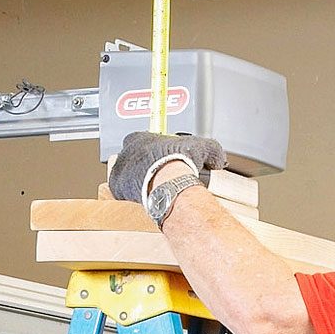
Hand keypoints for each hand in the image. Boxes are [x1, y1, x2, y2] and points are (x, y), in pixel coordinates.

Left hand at [108, 131, 227, 203]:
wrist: (168, 184)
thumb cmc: (180, 164)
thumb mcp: (204, 149)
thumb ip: (211, 152)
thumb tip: (218, 160)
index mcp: (141, 137)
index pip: (143, 140)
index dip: (155, 150)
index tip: (164, 157)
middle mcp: (127, 151)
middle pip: (133, 157)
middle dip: (145, 165)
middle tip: (159, 174)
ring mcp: (120, 169)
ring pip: (127, 173)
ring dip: (138, 179)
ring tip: (153, 188)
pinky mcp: (117, 188)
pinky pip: (120, 189)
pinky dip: (131, 193)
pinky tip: (144, 196)